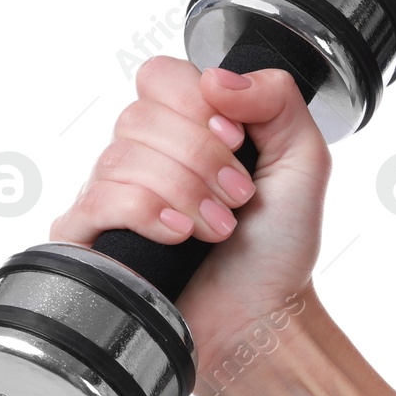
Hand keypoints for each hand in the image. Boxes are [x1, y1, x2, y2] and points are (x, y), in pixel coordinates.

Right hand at [49, 54, 331, 380]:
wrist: (263, 318)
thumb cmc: (277, 248)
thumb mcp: (304, 161)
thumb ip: (277, 99)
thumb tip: (217, 78)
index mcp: (185, 128)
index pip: (161, 77)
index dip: (197, 107)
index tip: (237, 144)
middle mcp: (142, 155)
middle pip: (140, 117)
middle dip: (202, 161)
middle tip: (237, 199)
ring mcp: (111, 195)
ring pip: (121, 158)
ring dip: (184, 195)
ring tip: (217, 229)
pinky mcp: (91, 238)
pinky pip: (96, 201)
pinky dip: (145, 214)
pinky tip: (177, 236)